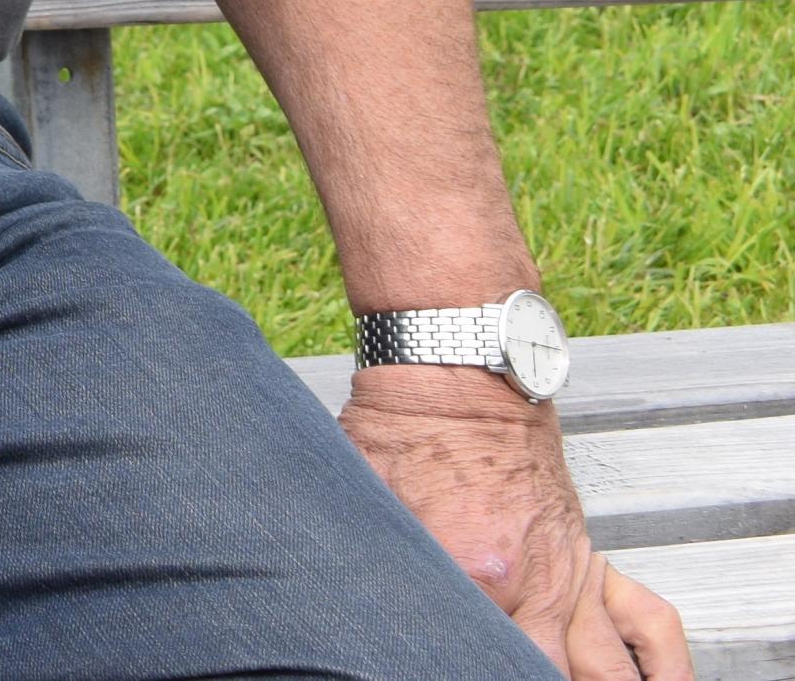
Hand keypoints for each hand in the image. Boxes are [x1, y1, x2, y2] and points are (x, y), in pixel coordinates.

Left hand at [344, 368, 691, 675]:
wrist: (460, 378)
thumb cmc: (404, 432)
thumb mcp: (370, 503)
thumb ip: (389, 569)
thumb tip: (379, 609)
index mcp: (472, 577)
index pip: (480, 656)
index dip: (467, 664)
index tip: (453, 666)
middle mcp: (531, 587)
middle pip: (544, 669)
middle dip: (532, 676)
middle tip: (511, 672)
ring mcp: (569, 575)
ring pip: (606, 668)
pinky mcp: (590, 557)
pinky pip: (648, 621)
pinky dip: (658, 662)